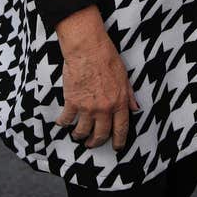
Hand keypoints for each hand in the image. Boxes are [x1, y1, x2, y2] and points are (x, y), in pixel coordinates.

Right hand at [54, 6, 139, 150]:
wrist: (88, 48)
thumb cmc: (107, 58)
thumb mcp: (124, 77)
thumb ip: (129, 95)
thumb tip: (135, 108)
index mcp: (119, 102)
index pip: (121, 128)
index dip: (119, 141)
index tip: (116, 147)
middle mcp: (104, 108)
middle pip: (101, 134)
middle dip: (96, 142)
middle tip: (92, 144)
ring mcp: (88, 107)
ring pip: (82, 131)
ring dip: (79, 136)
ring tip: (77, 135)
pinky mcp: (72, 102)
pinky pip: (66, 119)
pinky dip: (63, 123)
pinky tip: (62, 123)